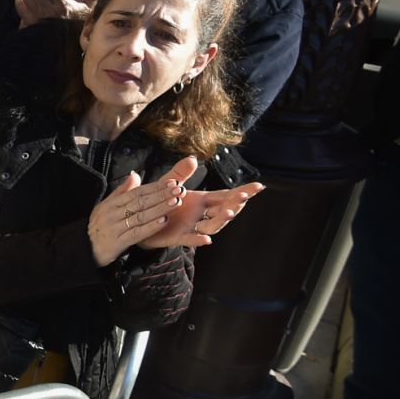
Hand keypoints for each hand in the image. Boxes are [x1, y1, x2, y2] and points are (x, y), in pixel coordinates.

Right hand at [87, 160, 191, 266]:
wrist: (85, 249)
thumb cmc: (99, 227)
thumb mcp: (106, 206)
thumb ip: (121, 192)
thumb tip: (135, 176)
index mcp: (111, 203)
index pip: (136, 192)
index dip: (155, 187)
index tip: (172, 182)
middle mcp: (113, 214)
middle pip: (140, 202)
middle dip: (161, 195)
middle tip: (179, 189)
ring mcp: (115, 228)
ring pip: (141, 216)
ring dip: (160, 209)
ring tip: (176, 202)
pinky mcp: (117, 242)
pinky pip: (137, 233)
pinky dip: (151, 227)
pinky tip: (164, 222)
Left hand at [140, 180, 264, 249]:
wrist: (141, 222)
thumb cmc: (159, 203)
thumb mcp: (168, 185)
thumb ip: (180, 173)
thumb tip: (193, 158)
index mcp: (202, 200)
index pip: (226, 195)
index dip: (242, 192)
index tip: (259, 186)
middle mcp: (201, 214)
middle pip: (223, 210)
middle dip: (234, 204)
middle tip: (243, 197)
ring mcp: (192, 226)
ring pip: (211, 225)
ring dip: (221, 220)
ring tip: (228, 212)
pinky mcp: (178, 237)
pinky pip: (190, 239)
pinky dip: (198, 239)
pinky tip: (206, 239)